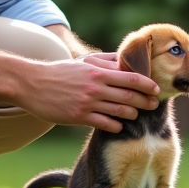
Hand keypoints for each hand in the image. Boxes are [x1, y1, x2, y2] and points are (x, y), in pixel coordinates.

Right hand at [14, 55, 159, 132]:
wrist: (32, 84)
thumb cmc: (59, 72)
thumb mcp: (82, 63)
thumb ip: (105, 62)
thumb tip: (124, 61)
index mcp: (98, 72)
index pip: (131, 77)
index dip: (147, 85)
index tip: (156, 89)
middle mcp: (96, 87)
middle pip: (130, 96)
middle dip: (145, 101)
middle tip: (153, 105)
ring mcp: (88, 103)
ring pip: (120, 112)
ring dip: (132, 114)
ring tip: (136, 115)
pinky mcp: (79, 117)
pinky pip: (105, 124)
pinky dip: (116, 126)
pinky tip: (118, 126)